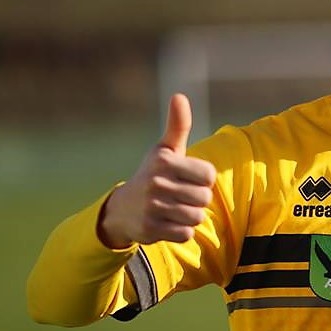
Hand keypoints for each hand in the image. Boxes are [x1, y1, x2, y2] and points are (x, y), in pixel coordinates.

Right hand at [98, 94, 216, 247]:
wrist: (122, 209)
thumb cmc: (153, 174)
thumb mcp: (165, 149)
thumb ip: (178, 125)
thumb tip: (179, 96)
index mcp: (165, 161)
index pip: (209, 176)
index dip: (203, 179)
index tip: (187, 178)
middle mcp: (157, 183)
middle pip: (205, 198)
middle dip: (197, 199)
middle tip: (179, 196)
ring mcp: (152, 207)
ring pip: (197, 217)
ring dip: (189, 216)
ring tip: (173, 209)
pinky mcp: (150, 229)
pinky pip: (186, 234)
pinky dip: (181, 231)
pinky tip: (166, 222)